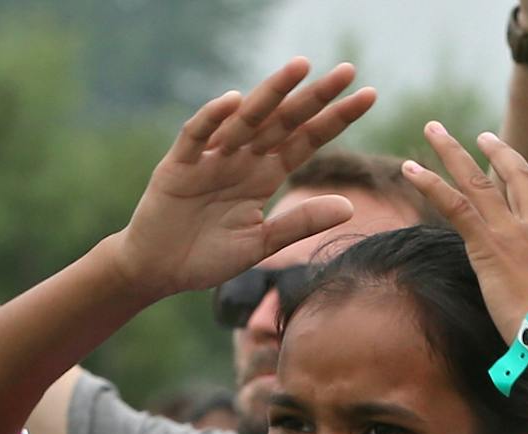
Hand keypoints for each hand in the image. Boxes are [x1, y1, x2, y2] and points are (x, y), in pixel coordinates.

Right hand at [111, 58, 376, 300]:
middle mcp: (243, 158)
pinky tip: (233, 102)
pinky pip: (196, 136)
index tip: (370, 95)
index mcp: (264, 175)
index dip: (336, 118)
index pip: (307, 139)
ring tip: (299, 68)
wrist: (158, 271)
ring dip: (271, 93)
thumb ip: (300, 223)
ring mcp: (211, 159)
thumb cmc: (207, 257)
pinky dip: (212, 119)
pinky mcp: (179, 166)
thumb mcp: (260, 244)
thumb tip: (350, 207)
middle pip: (284, 121)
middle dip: (314, 96)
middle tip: (347, 70)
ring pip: (246, 119)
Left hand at [404, 124, 527, 338]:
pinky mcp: (489, 246)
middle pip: (520, 177)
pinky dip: (430, 184)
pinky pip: (455, 206)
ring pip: (480, 181)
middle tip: (483, 137)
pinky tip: (410, 170)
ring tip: (434, 130)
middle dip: (500, 153)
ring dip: (452, 153)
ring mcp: (515, 232)